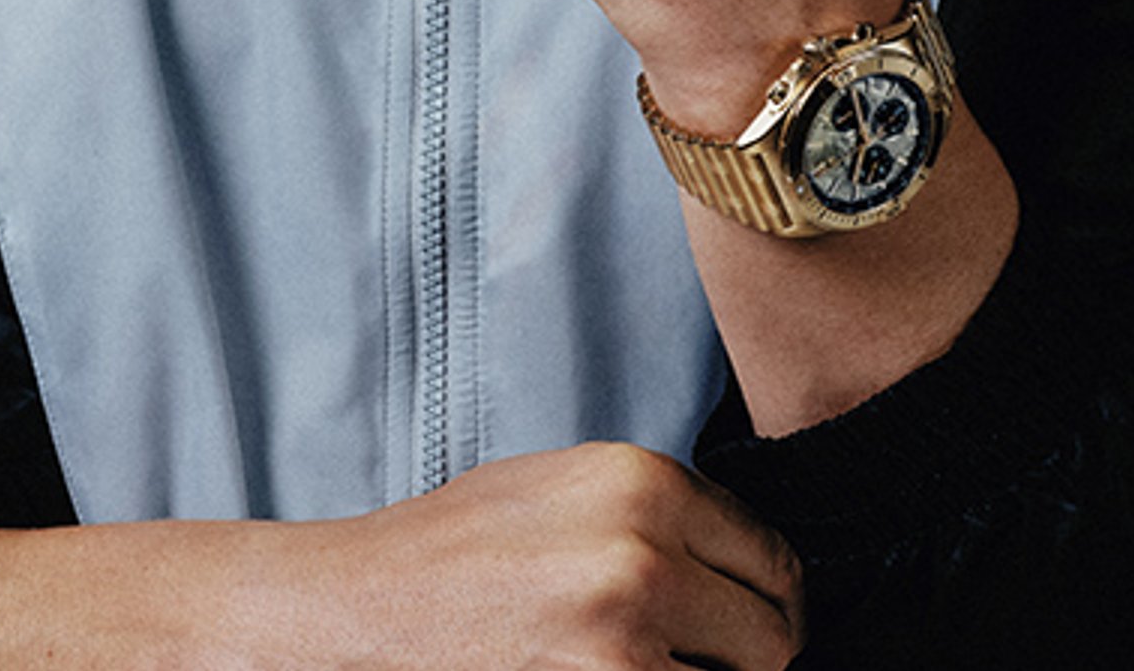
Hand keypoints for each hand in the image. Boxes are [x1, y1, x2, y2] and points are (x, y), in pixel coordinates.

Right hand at [301, 442, 803, 669]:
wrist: (360, 607)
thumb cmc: (454, 551)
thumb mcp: (564, 488)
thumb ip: (661, 514)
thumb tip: (746, 569)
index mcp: (643, 480)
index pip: (772, 559)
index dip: (762, 600)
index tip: (739, 624)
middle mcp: (645, 553)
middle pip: (771, 635)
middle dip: (739, 657)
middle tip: (690, 659)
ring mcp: (625, 639)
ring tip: (636, 664)